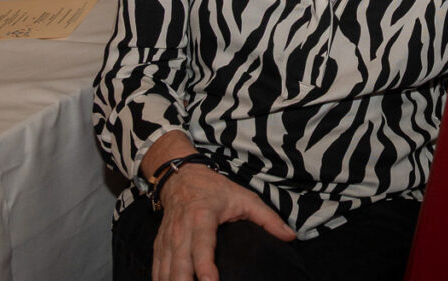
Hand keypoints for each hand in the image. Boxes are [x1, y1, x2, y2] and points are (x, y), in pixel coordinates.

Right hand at [151, 163, 295, 280]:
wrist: (182, 177)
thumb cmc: (215, 189)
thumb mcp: (245, 198)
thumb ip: (268, 218)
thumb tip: (290, 236)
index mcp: (202, 218)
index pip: (202, 247)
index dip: (205, 268)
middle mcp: (181, 230)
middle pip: (179, 265)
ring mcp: (167, 239)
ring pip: (164, 271)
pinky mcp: (159, 246)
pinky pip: (156, 270)